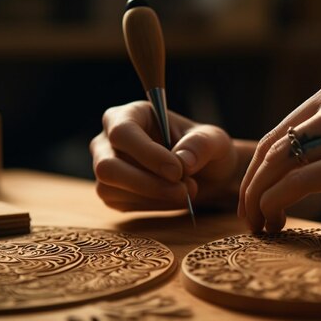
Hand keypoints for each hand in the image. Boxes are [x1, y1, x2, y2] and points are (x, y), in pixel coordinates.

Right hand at [90, 101, 237, 210]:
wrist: (205, 175)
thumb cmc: (204, 149)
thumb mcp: (214, 140)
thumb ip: (201, 144)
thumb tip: (182, 160)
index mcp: (131, 114)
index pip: (123, 132)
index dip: (147, 154)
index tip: (178, 171)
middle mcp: (109, 139)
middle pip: (107, 166)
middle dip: (147, 183)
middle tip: (184, 190)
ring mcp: (106, 166)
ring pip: (110, 188)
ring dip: (152, 196)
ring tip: (186, 191)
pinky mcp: (111, 191)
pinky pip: (120, 204)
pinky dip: (152, 205)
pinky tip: (173, 198)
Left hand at [238, 82, 320, 232]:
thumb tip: (279, 171)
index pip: (273, 137)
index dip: (253, 174)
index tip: (250, 202)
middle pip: (270, 151)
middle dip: (250, 190)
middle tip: (248, 219)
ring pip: (280, 166)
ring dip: (260, 200)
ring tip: (261, 226)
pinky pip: (301, 181)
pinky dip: (279, 203)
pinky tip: (278, 221)